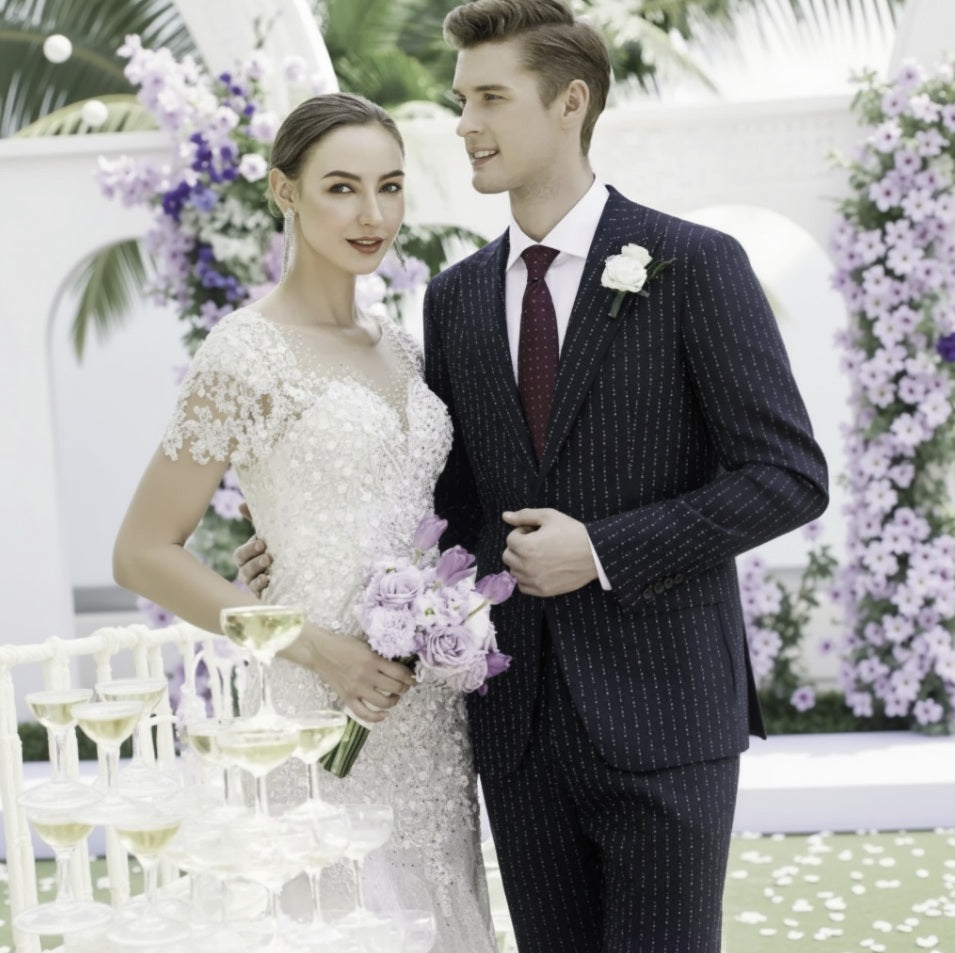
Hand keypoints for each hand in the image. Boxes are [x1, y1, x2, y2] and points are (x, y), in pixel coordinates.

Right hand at [234, 504, 270, 594]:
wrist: (296, 569)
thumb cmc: (278, 547)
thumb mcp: (270, 534)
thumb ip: (255, 519)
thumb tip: (241, 505)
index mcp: (247, 557)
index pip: (240, 555)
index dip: (249, 549)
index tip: (262, 542)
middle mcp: (248, 571)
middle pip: (244, 568)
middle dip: (254, 561)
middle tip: (267, 556)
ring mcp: (255, 584)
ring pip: (250, 580)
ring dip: (258, 572)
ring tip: (270, 565)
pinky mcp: (264, 594)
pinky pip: (258, 592)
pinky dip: (261, 586)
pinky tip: (269, 580)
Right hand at [285, 624, 414, 723]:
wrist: (320, 651)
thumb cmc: (343, 645)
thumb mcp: (366, 646)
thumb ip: (380, 657)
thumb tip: (398, 668)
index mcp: (373, 660)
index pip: (400, 672)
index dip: (410, 677)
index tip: (412, 678)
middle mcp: (367, 676)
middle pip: (395, 688)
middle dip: (404, 688)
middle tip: (405, 687)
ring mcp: (357, 689)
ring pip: (384, 702)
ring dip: (394, 701)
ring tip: (395, 697)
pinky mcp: (347, 698)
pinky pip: (364, 714)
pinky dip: (377, 717)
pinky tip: (384, 714)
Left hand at [501, 508, 597, 596]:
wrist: (595, 554)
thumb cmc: (572, 532)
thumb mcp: (549, 516)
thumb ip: (524, 515)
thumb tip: (505, 516)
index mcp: (525, 547)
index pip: (510, 539)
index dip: (523, 532)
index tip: (537, 532)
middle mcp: (526, 566)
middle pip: (508, 556)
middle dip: (519, 548)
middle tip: (537, 543)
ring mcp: (534, 581)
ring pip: (514, 572)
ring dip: (521, 563)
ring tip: (540, 556)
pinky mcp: (542, 591)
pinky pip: (523, 586)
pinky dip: (527, 578)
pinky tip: (541, 569)